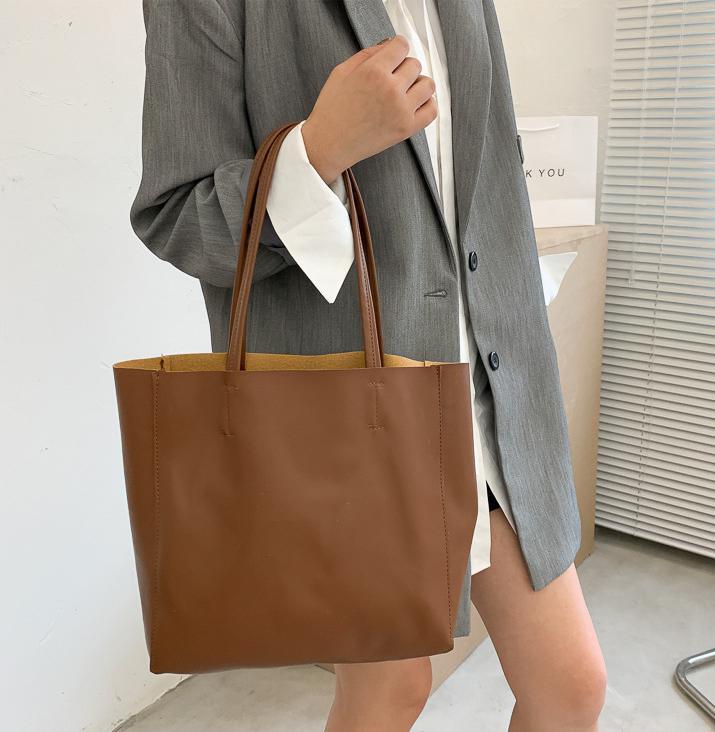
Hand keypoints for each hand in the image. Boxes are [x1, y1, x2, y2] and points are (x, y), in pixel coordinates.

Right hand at [301, 35, 436, 183]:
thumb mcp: (341, 72)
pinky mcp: (406, 129)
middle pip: (415, 64)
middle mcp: (390, 89)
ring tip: (405, 92)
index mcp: (373, 72)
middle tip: (392, 79)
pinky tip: (415, 105)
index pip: (401, 46)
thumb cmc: (332, 111)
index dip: (396, 49)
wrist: (329, 144)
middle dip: (404, 68)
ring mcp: (401, 110)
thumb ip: (367, 54)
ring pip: (428, 85)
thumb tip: (389, 44)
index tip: (394, 56)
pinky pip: (432, 110)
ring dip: (418, 85)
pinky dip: (427, 104)